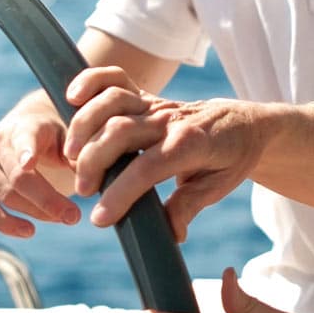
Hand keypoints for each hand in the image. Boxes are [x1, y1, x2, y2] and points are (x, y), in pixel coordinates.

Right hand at [0, 100, 81, 237]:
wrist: (31, 124)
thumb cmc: (58, 134)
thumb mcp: (71, 136)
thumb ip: (77, 155)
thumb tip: (87, 180)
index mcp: (24, 125)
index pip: (24, 139)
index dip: (25, 151)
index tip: (30, 163)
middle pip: (18, 178)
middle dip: (48, 200)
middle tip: (74, 216)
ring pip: (5, 197)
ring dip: (36, 213)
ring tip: (63, 219)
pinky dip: (5, 224)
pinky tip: (29, 231)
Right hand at [63, 68, 271, 238]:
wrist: (243, 123)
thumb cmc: (230, 158)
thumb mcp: (218, 186)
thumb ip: (189, 207)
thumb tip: (171, 233)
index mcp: (191, 144)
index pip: (148, 167)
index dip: (121, 193)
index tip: (101, 218)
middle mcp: (169, 119)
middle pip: (120, 131)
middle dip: (93, 161)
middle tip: (85, 191)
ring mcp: (156, 103)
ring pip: (112, 102)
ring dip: (84, 126)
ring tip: (70, 157)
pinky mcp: (145, 96)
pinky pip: (115, 78)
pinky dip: (92, 80)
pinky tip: (73, 97)